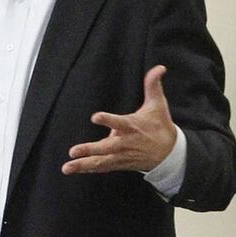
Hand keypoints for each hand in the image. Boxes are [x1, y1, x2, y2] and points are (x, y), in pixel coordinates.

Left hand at [63, 64, 177, 174]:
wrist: (169, 154)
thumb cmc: (160, 126)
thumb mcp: (158, 105)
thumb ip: (153, 85)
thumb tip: (159, 67)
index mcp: (133, 126)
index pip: (119, 122)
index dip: (108, 120)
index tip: (95, 117)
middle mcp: (125, 143)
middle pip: (106, 148)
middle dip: (90, 150)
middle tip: (73, 151)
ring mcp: (122, 155)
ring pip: (101, 161)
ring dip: (83, 164)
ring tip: (67, 167)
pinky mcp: (120, 163)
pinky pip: (103, 167)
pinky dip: (89, 168)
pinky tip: (75, 169)